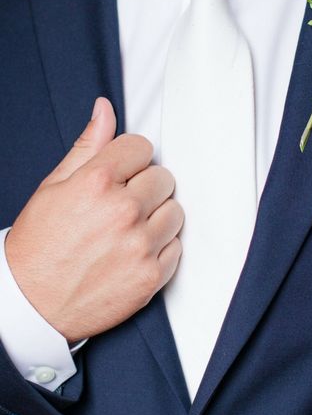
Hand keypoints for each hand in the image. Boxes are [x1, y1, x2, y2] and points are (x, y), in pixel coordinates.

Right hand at [5, 97, 183, 342]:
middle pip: (163, 178)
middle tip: (122, 204)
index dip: (131, 159)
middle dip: (145, 186)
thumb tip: (105, 110)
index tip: (122, 173)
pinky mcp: (151, 276)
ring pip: (175, 212)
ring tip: (129, 229)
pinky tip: (134, 251)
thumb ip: (87, 146)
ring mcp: (140, 246)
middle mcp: (123, 212)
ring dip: (157, 216)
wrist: (31, 304)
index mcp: (96, 183)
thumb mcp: (54, 187)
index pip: (142, 148)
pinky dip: (160, 247)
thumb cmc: (38, 246)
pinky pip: (176, 247)